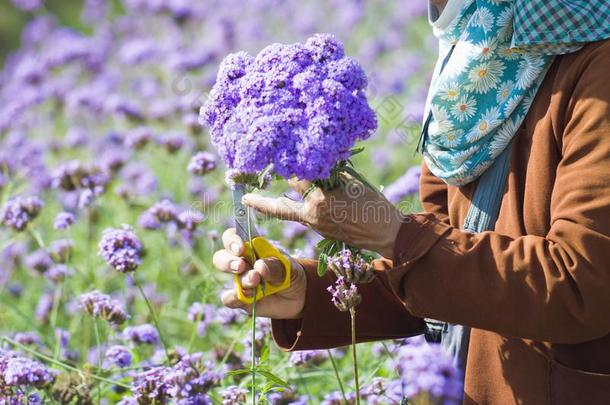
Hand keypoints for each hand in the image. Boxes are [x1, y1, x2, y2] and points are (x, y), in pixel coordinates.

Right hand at [212, 228, 306, 318]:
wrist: (298, 297)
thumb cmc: (290, 274)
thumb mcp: (289, 268)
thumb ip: (275, 266)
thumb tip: (259, 266)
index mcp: (252, 247)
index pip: (233, 237)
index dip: (232, 240)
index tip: (240, 248)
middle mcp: (241, 262)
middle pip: (221, 257)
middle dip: (228, 261)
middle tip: (241, 266)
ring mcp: (239, 280)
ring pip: (228, 282)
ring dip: (241, 279)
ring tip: (256, 281)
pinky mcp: (240, 299)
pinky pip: (228, 298)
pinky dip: (234, 298)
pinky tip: (247, 298)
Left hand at [242, 173, 402, 257]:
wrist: (385, 234)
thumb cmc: (373, 204)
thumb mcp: (352, 181)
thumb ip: (331, 173)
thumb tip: (316, 162)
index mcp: (319, 199)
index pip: (296, 177)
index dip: (285, 164)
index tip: (272, 155)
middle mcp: (312, 214)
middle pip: (280, 206)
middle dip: (260, 202)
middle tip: (243, 198)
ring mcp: (315, 226)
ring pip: (291, 213)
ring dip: (276, 206)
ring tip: (255, 201)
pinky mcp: (321, 233)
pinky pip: (305, 217)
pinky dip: (300, 208)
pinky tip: (299, 202)